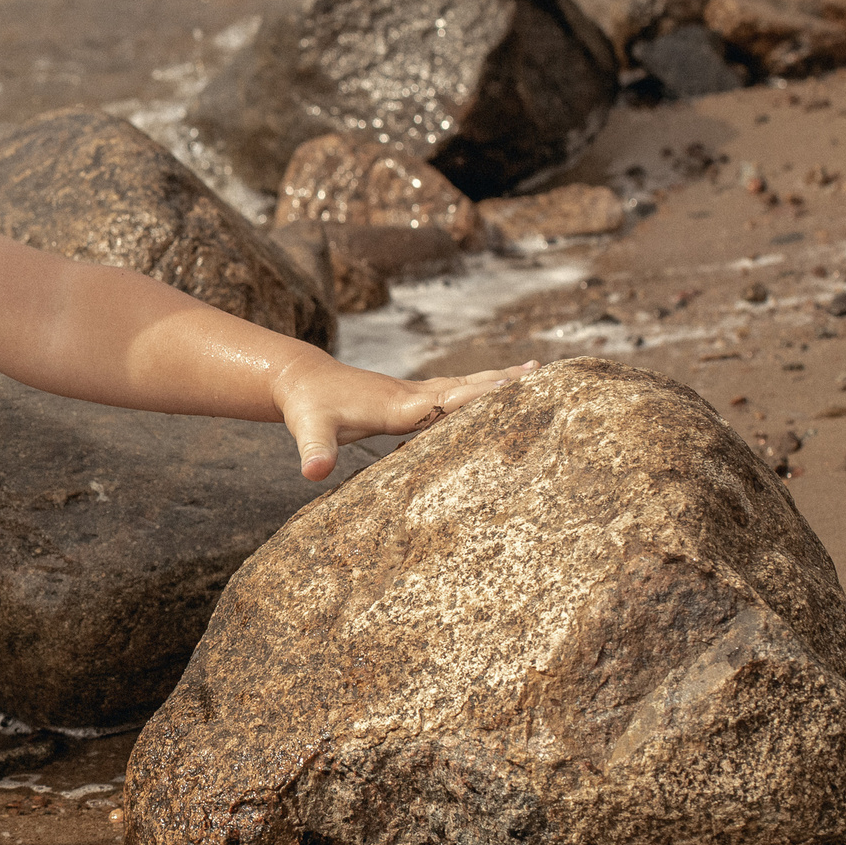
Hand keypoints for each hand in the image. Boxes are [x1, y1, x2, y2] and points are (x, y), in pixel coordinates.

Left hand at [275, 357, 536, 481]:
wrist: (299, 378)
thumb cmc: (306, 407)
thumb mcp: (308, 431)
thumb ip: (314, 451)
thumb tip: (312, 472)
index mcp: (398, 406)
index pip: (445, 401)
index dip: (478, 396)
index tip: (514, 388)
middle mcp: (411, 394)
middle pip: (465, 386)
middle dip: (503, 382)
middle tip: (546, 373)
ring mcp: (411, 393)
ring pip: (462, 385)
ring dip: (497, 379)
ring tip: (537, 373)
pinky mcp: (409, 397)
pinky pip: (452, 391)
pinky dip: (478, 388)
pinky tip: (495, 389)